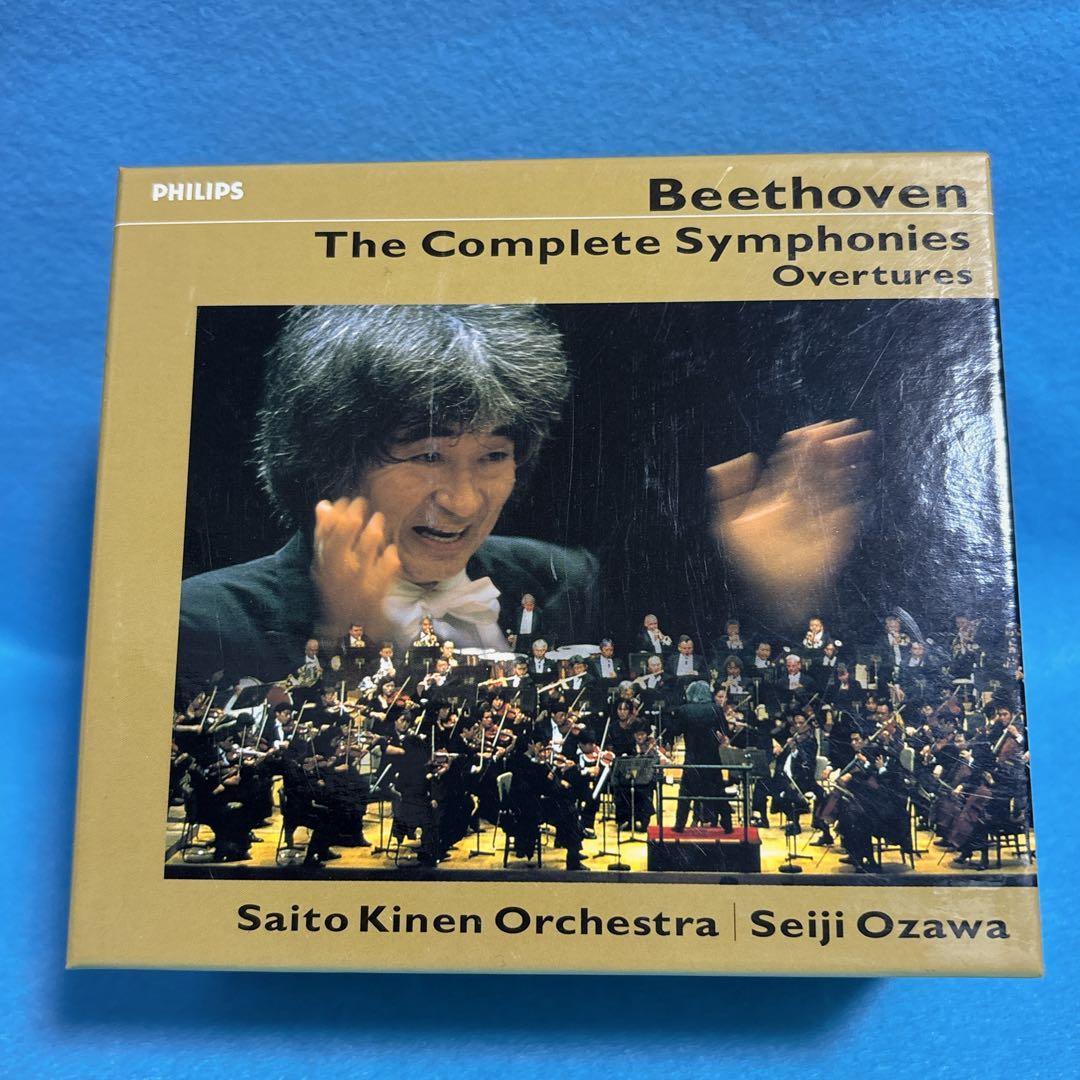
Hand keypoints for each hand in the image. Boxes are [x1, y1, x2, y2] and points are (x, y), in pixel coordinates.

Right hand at [311, 497, 401, 642]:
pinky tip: (392, 550)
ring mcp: (355, 587)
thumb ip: (325, 535)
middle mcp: (336, 577)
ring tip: (378, 519)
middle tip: (361, 503)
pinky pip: (383, 574)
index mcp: (323, 568)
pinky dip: (388, 560)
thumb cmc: (342, 590)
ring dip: (370, 534)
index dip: (331, 517)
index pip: (321, 539)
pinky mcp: (375, 597)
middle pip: (338, 546)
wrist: (353, 629)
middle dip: (348, 522)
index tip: (343, 501)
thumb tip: (323, 504)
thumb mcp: (328, 564)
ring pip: (361, 557)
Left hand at [708, 419, 871, 617]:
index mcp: (779, 492)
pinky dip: (854, 484)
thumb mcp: (729, 523)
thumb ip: (729, 489)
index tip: (815, 429)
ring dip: (847, 457)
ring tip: (858, 438)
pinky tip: (859, 467)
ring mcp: (821, 511)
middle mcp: (802, 498)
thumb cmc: (751, 560)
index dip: (804, 442)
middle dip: (831, 443)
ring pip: (836, 477)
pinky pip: (849, 501)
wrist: (776, 591)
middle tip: (845, 425)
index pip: (795, 459)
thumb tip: (744, 457)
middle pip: (819, 463)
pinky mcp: (838, 527)